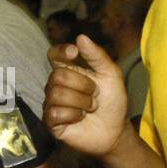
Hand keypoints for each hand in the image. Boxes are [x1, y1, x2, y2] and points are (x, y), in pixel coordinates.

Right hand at [42, 35, 129, 157]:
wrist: (116, 130)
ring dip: (81, 102)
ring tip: (90, 108)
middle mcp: (56, 85)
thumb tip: (80, 37)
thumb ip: (97, 56)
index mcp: (69, 70)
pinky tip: (80, 118)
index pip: (54, 54)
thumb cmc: (112, 102)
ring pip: (57, 94)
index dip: (60, 51)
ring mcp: (52, 103)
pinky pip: (55, 112)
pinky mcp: (51, 121)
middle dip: (83, 86)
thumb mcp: (111, 75)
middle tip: (95, 96)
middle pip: (58, 75)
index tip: (74, 53)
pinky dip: (73, 115)